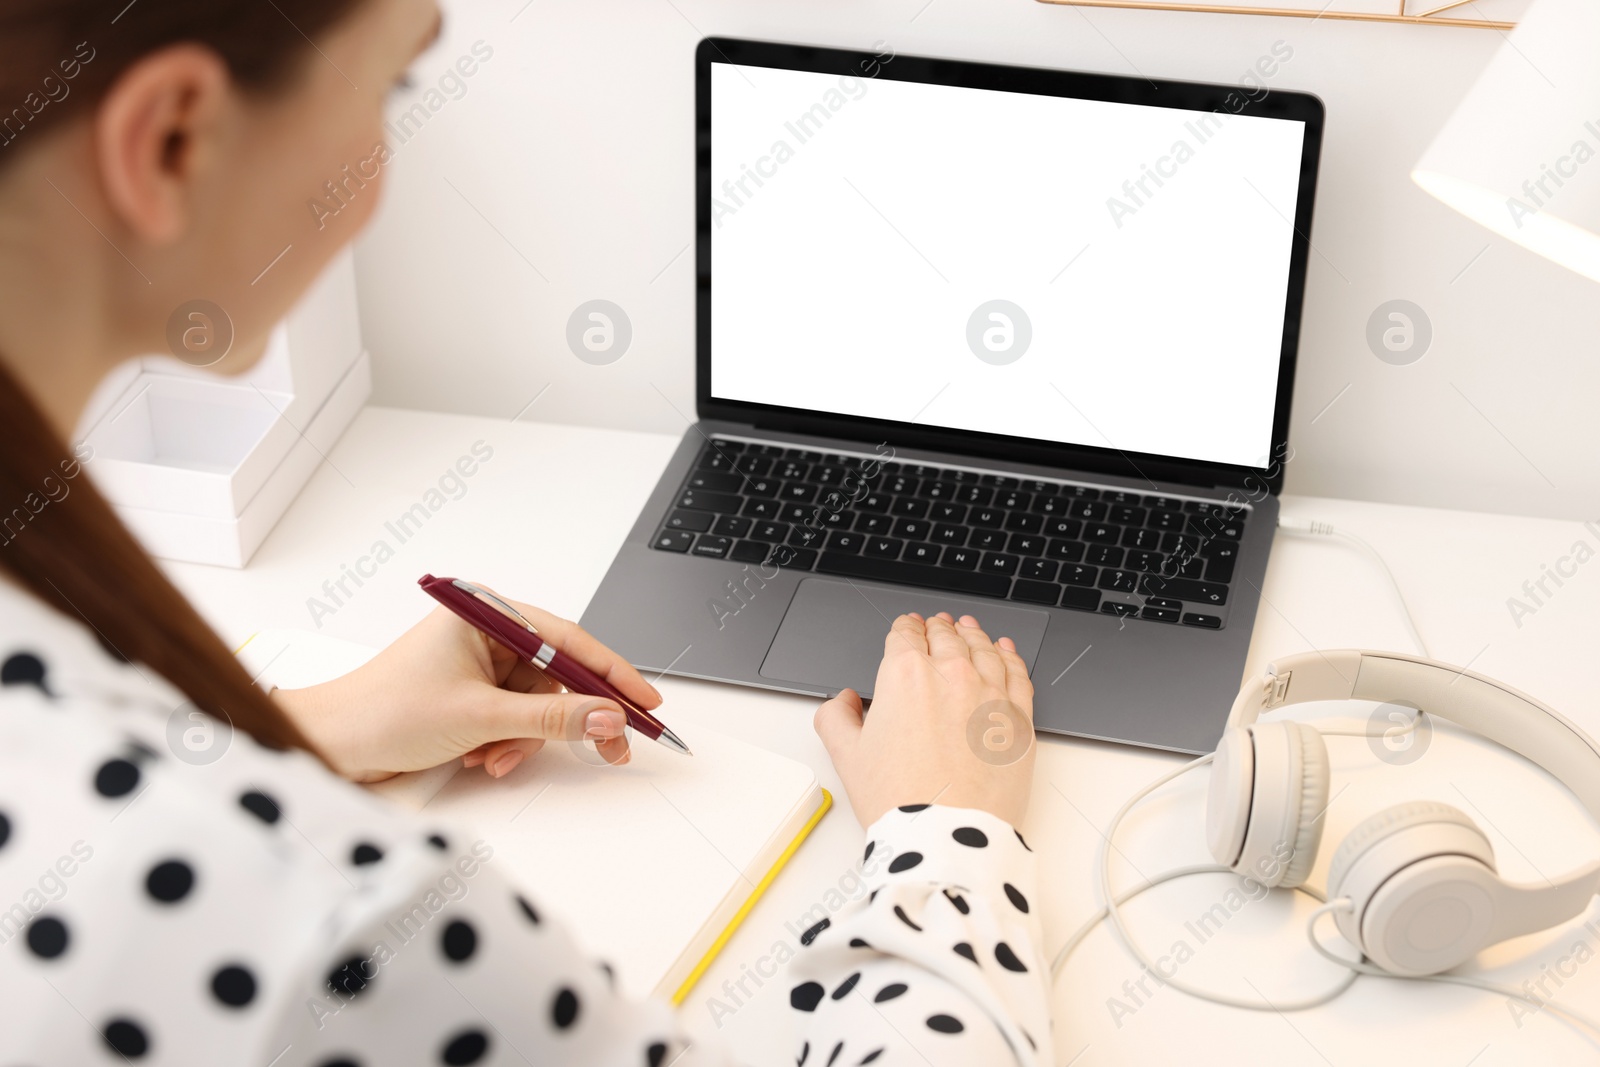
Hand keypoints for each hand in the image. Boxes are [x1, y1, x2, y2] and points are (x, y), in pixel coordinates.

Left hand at [273, 591, 662, 782]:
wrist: (330, 746)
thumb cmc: (384, 712)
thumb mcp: (480, 717)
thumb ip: (552, 719)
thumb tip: (608, 717)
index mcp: (488, 613)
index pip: (569, 640)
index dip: (612, 673)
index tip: (646, 701)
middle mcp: (487, 633)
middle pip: (559, 677)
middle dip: (573, 719)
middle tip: (612, 749)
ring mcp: (480, 666)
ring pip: (540, 707)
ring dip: (527, 740)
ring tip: (497, 758)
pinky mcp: (472, 697)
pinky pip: (517, 721)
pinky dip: (509, 744)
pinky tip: (483, 757)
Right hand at [814, 612, 1035, 827]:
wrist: (947, 836)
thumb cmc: (901, 800)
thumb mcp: (847, 756)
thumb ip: (836, 717)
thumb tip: (843, 701)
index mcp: (904, 676)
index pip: (904, 635)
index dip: (904, 628)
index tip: (907, 628)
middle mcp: (950, 674)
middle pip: (945, 636)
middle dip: (938, 628)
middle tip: (936, 626)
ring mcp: (990, 692)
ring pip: (983, 647)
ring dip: (973, 634)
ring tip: (969, 629)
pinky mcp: (1019, 716)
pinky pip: (1017, 672)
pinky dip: (1010, 655)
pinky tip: (1005, 651)